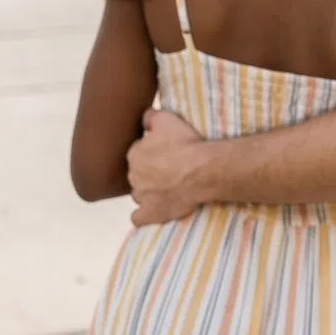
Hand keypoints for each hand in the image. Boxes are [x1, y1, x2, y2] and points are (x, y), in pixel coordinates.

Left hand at [127, 109, 207, 224]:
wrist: (201, 171)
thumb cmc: (185, 143)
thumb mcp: (167, 118)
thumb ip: (150, 117)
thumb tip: (144, 118)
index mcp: (135, 153)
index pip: (138, 151)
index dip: (152, 151)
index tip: (165, 151)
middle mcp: (134, 175)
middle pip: (138, 173)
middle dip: (149, 172)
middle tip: (168, 168)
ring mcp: (141, 196)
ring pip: (139, 193)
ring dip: (148, 191)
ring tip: (166, 188)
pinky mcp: (150, 213)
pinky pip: (138, 217)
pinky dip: (143, 214)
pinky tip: (152, 209)